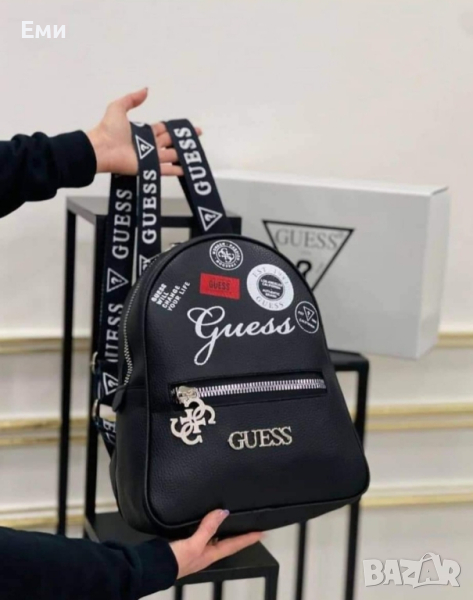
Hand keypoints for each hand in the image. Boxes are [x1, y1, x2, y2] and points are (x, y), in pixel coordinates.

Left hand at [86, 88, 201, 175]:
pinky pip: (165, 169)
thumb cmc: (107, 130)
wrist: (102, 149)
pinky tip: (185, 170)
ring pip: (170, 155)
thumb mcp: (118, 108)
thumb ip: (131, 99)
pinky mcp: (149, 167)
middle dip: (183, 140)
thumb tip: (145, 90)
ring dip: (182, 155)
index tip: (184, 127)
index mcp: (143, 132)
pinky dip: (175, 170)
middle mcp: (148, 145)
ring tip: (194, 153)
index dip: (172, 128)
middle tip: (197, 137)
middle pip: (169, 142)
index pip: (161, 130)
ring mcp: (149, 157)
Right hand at [170, 510, 261, 578]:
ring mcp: (195, 548)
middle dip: (237, 533)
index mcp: (211, 554)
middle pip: (226, 541)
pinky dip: (207, 526)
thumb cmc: (176, 560)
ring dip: (223, 528)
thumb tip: (224, 512)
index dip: (248, 538)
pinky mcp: (185, 543)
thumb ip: (208, 528)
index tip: (262, 532)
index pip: (234, 544)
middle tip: (249, 522)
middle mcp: (205, 552)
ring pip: (214, 536)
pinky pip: (202, 533)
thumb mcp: (194, 544)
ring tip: (231, 518)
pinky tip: (205, 519)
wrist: (153, 567)